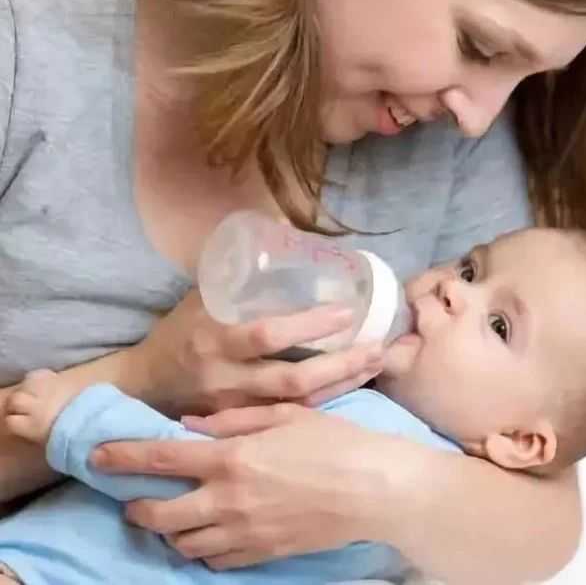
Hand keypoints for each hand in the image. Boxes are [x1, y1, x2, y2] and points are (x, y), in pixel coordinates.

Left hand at [90, 402, 418, 569]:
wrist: (374, 490)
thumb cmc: (335, 442)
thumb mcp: (287, 415)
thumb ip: (235, 419)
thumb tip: (191, 424)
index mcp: (233, 457)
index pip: (163, 456)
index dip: (125, 456)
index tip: (99, 455)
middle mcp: (228, 498)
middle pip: (160, 511)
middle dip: (138, 505)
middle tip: (137, 496)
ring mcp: (243, 532)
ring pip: (183, 541)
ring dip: (170, 528)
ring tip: (174, 514)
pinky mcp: (261, 554)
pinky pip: (214, 560)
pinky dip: (202, 548)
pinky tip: (210, 533)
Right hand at [135, 289, 384, 412]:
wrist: (145, 386)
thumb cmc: (180, 332)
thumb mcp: (201, 296)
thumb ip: (238, 271)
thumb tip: (281, 221)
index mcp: (214, 339)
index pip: (267, 334)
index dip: (309, 325)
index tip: (347, 312)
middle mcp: (226, 378)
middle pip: (293, 379)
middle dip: (341, 366)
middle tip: (378, 347)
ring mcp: (236, 410)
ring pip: (299, 404)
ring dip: (343, 385)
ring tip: (376, 364)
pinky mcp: (243, 427)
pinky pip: (291, 418)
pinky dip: (325, 402)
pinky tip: (352, 386)